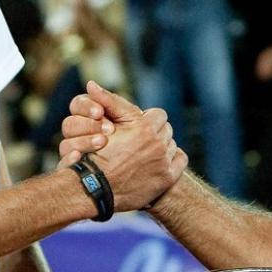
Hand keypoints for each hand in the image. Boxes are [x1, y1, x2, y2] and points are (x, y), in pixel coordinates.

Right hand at [61, 81, 187, 208]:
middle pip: (166, 129)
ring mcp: (163, 162)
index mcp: (144, 128)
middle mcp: (158, 144)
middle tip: (142, 140)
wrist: (94, 188)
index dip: (148, 120)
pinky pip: (180, 160)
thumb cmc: (95, 155)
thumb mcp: (100, 124)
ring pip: (172, 145)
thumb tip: (91, 83)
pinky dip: (173, 160)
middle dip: (155, 133)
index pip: (158, 114)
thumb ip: (104, 102)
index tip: (139, 127)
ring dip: (162, 147)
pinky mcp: (167, 178)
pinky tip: (160, 162)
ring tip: (146, 153)